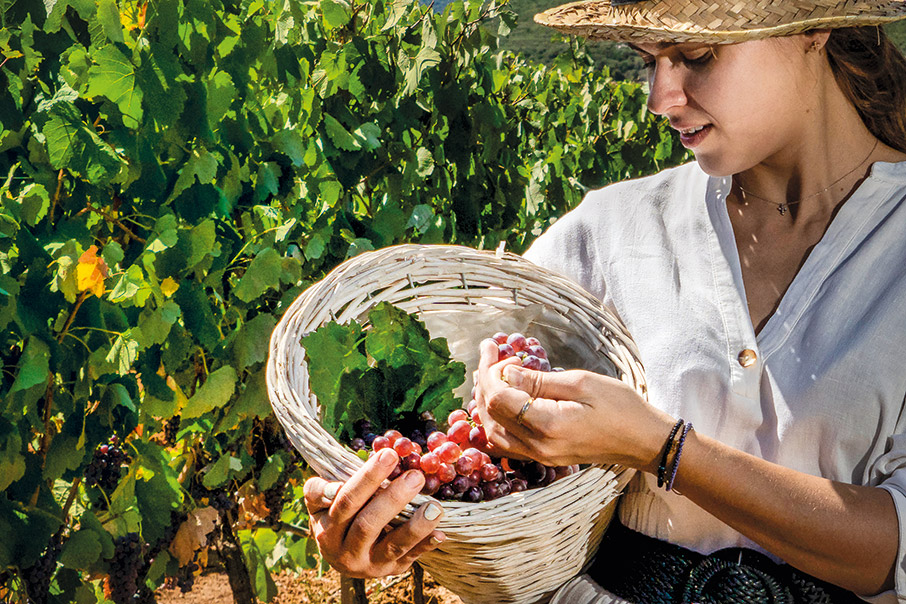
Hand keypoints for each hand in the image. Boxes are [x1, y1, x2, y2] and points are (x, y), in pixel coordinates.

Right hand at [303, 448, 445, 578]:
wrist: (341, 555)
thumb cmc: (335, 516)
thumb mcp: (319, 504)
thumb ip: (320, 490)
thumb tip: (335, 486)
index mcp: (327, 530)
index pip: (347, 501)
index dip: (367, 478)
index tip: (389, 454)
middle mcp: (345, 552)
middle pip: (369, 524)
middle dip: (394, 498)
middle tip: (415, 475)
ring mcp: (369, 565)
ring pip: (392, 546)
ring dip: (415, 526)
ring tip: (435, 507)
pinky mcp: (390, 570)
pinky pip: (409, 558)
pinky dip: (425, 546)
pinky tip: (439, 534)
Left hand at [474, 339, 671, 471]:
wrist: (644, 440)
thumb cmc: (620, 407)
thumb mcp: (581, 383)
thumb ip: (539, 381)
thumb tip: (506, 372)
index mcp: (547, 425)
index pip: (499, 398)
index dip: (490, 370)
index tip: (493, 348)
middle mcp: (538, 446)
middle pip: (491, 414)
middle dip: (484, 381)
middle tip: (490, 355)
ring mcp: (540, 456)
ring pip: (494, 431)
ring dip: (486, 402)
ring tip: (490, 374)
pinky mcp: (544, 457)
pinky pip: (507, 444)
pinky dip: (495, 422)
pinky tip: (498, 403)